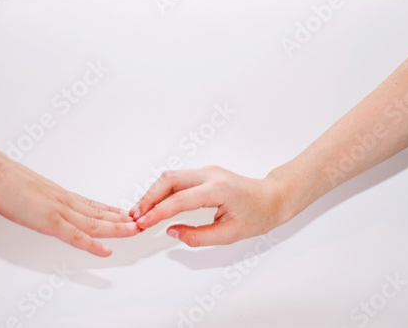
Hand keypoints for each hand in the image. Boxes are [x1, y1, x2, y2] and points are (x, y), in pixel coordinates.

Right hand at [0, 157, 139, 256]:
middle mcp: (68, 203)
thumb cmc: (10, 181)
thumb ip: (46, 199)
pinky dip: (93, 244)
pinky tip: (106, 250)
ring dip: (117, 228)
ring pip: (95, 223)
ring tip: (135, 231)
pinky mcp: (51, 222)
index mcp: (64, 196)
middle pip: (101, 214)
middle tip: (142, 222)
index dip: (112, 211)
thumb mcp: (35, 191)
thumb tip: (50, 203)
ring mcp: (61, 212)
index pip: (94, 205)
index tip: (127, 214)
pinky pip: (76, 236)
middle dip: (123, 220)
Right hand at [130, 166, 290, 246]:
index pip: (180, 199)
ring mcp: (207, 171)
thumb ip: (199, 236)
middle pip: (169, 179)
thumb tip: (172, 232)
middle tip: (135, 216)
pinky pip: (178, 178)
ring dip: (153, 193)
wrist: (272, 197)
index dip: (158, 212)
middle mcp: (210, 175)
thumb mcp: (230, 234)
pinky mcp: (204, 173)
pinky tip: (155, 204)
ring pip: (171, 176)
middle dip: (149, 197)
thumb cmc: (257, 215)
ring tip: (141, 212)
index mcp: (219, 189)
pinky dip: (163, 190)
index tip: (142, 223)